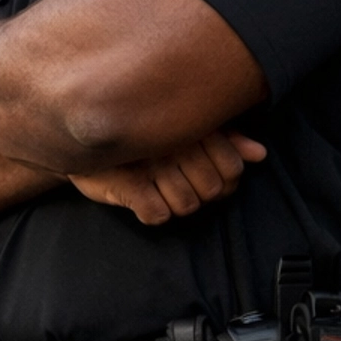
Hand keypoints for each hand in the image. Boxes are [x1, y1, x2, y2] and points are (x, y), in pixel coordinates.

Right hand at [68, 130, 266, 224]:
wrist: (80, 140)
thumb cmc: (140, 138)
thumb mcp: (185, 132)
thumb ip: (226, 140)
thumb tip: (260, 154)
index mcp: (192, 126)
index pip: (232, 167)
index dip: (226, 181)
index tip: (208, 174)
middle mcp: (173, 142)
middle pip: (212, 190)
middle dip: (200, 193)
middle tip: (180, 180)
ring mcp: (150, 163)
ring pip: (188, 205)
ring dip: (176, 203)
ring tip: (160, 186)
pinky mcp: (126, 184)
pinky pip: (158, 214)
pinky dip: (153, 211)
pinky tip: (144, 196)